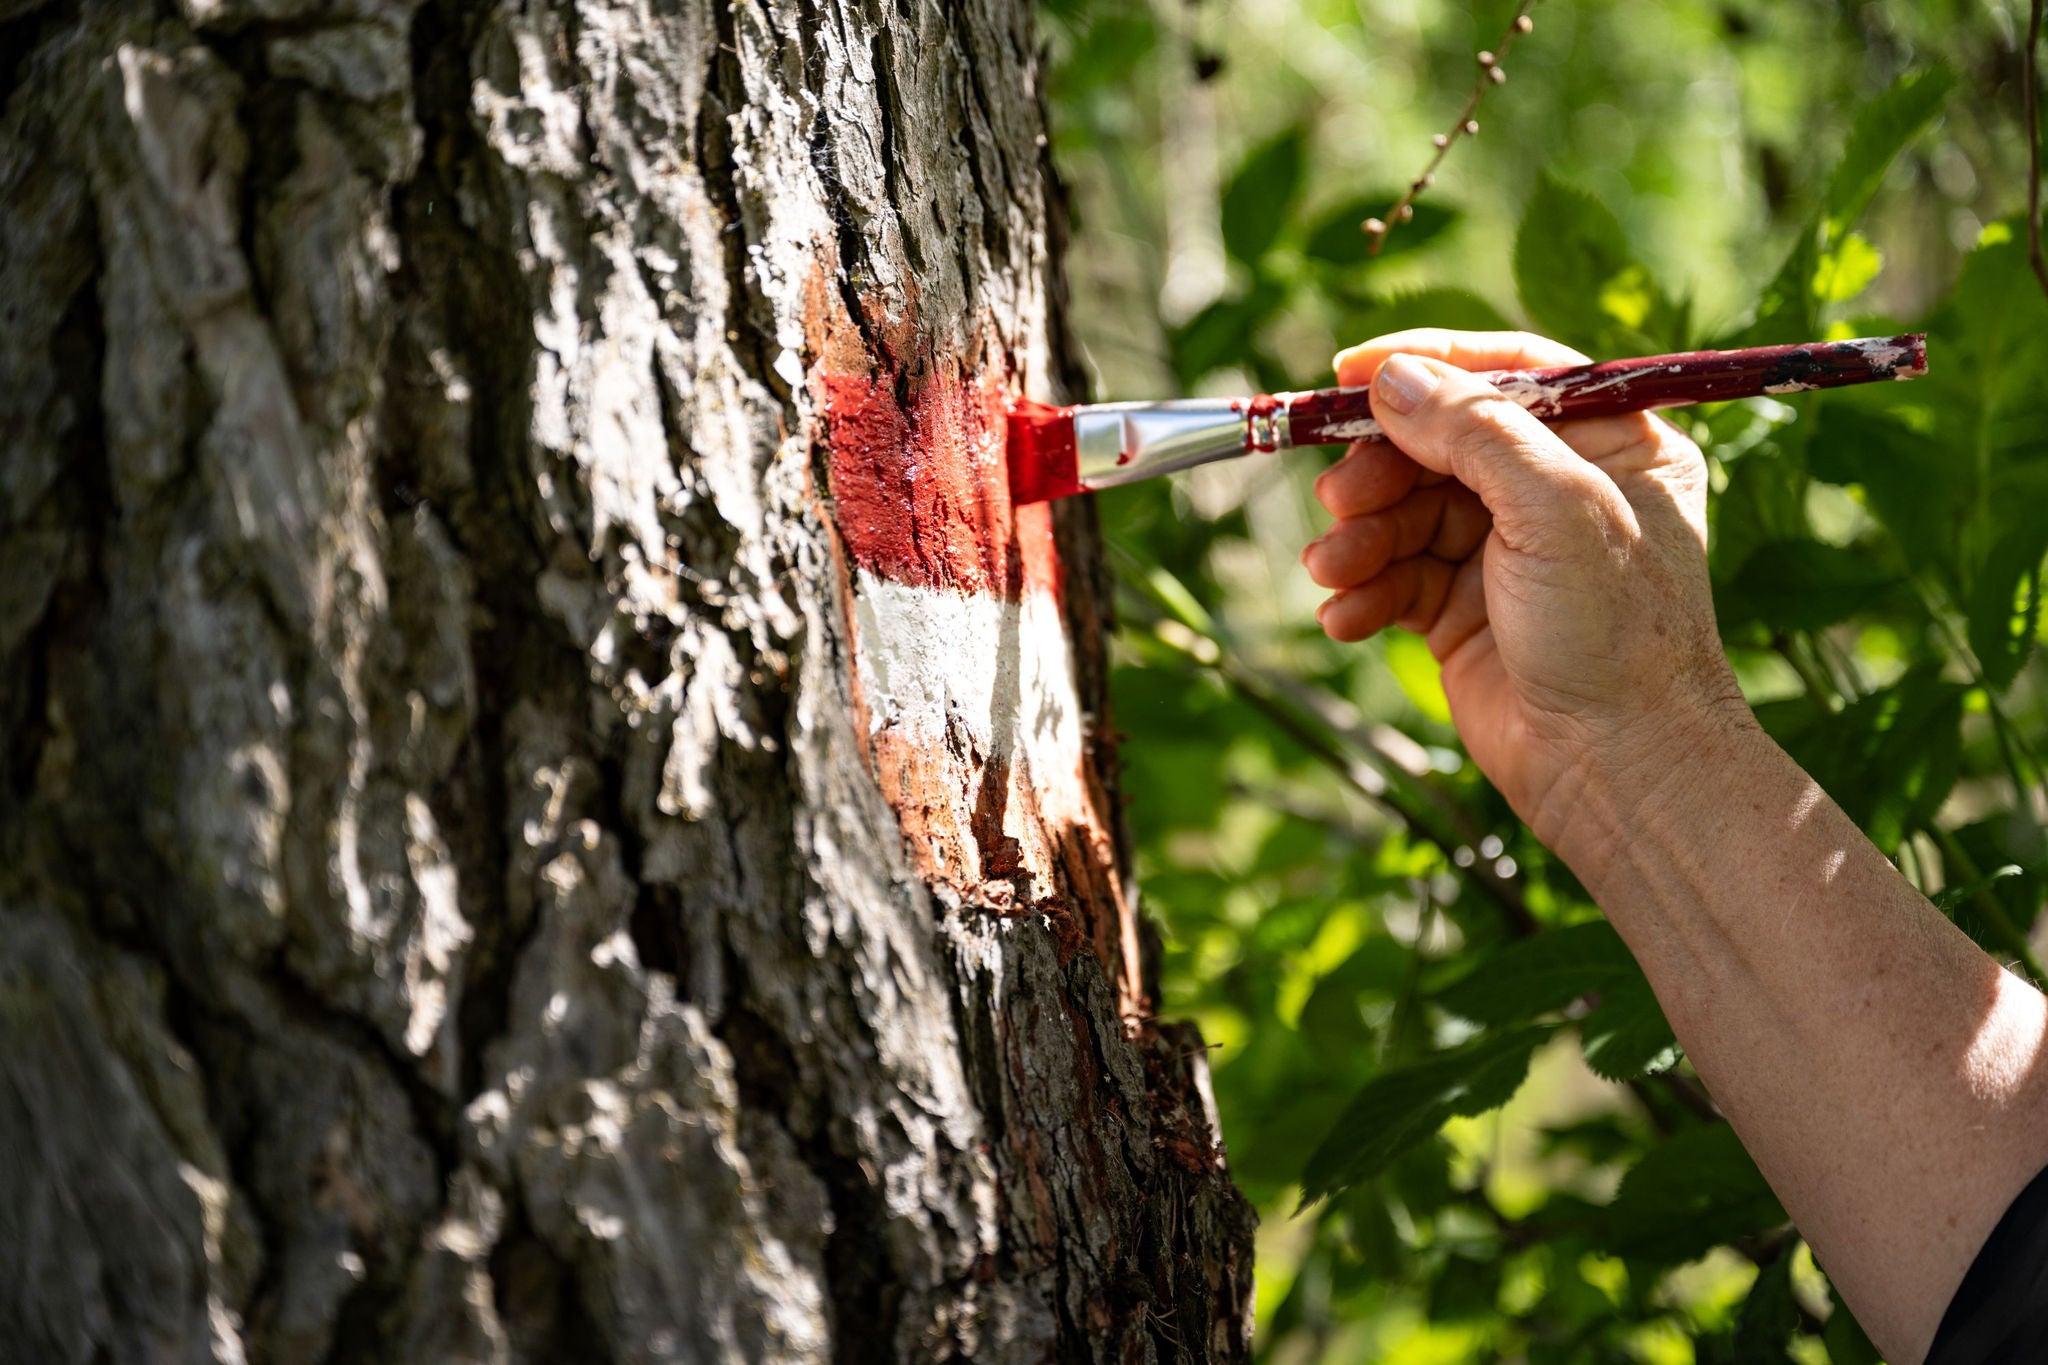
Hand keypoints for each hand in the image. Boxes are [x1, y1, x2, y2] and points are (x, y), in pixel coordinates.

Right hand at [1301, 330, 1747, 850]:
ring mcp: (1506, 552)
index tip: (1350, 369)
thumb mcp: (1556, 508)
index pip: (1512, 373)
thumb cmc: (1615, 633)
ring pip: (1406, 511)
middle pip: (1441, 443)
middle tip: (1339, 498)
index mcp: (1611, 444)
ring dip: (1360, 538)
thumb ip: (1474, 432)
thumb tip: (1391, 377)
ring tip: (1332, 570)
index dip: (1430, 363)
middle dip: (1381, 469)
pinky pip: (1396, 576)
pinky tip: (1343, 616)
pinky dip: (1362, 591)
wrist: (1615, 768)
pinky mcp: (1462, 610)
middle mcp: (1557, 489)